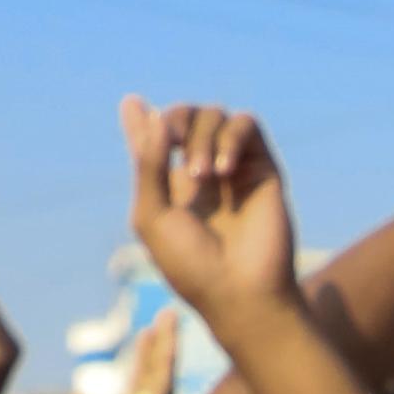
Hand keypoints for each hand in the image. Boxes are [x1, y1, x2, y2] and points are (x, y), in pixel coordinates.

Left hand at [120, 98, 301, 323]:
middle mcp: (201, 173)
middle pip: (183, 117)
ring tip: (202, 175)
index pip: (154, 143)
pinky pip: (246, 125)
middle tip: (170, 146)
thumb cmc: (191, 265)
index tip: (131, 102)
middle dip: (174, 122)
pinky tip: (224, 172)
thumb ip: (147, 162)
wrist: (240, 291)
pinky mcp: (262, 168)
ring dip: (201, 138)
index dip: (142, 122)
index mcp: (169, 187)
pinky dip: (230, 138)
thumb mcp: (151, 214)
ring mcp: (233, 169)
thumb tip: (153, 111)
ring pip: (214, 115)